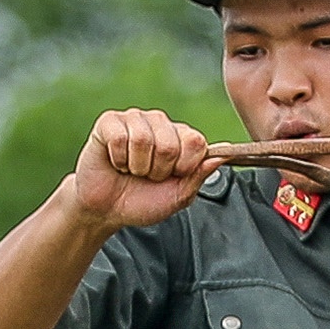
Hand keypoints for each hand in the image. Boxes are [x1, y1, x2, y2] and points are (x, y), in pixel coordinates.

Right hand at [72, 110, 214, 228]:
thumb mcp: (177, 197)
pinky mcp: (110, 122)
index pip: (196, 142)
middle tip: (147, 176)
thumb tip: (223, 155)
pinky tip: (116, 161)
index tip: (172, 177)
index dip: (184, 167)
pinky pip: (120, 138)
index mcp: (181, 139)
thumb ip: (199, 177)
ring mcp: (135, 119)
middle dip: (158, 171)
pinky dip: (118, 159)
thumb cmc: (143, 201)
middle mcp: (160, 123)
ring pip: (144, 140)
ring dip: (137, 166)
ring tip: (131, 169)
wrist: (106, 210)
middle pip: (170, 144)